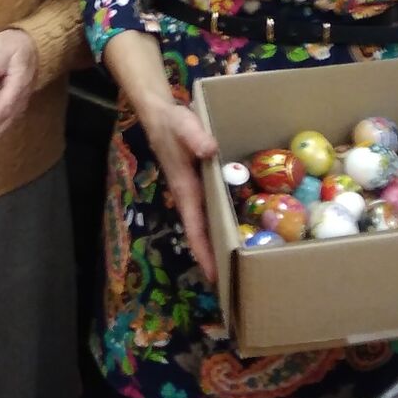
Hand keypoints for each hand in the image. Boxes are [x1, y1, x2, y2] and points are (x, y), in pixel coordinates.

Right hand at [137, 93, 221, 284]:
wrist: (160, 114)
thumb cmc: (173, 123)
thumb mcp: (184, 125)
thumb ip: (196, 137)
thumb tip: (210, 150)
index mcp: (185, 190)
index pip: (195, 229)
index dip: (204, 252)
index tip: (215, 276)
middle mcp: (189, 197)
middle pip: (201, 234)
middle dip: (214, 258)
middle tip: (233, 282)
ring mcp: (194, 193)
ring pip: (206, 225)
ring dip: (217, 244)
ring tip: (238, 265)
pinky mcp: (199, 185)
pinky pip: (211, 210)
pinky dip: (221, 224)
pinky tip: (235, 228)